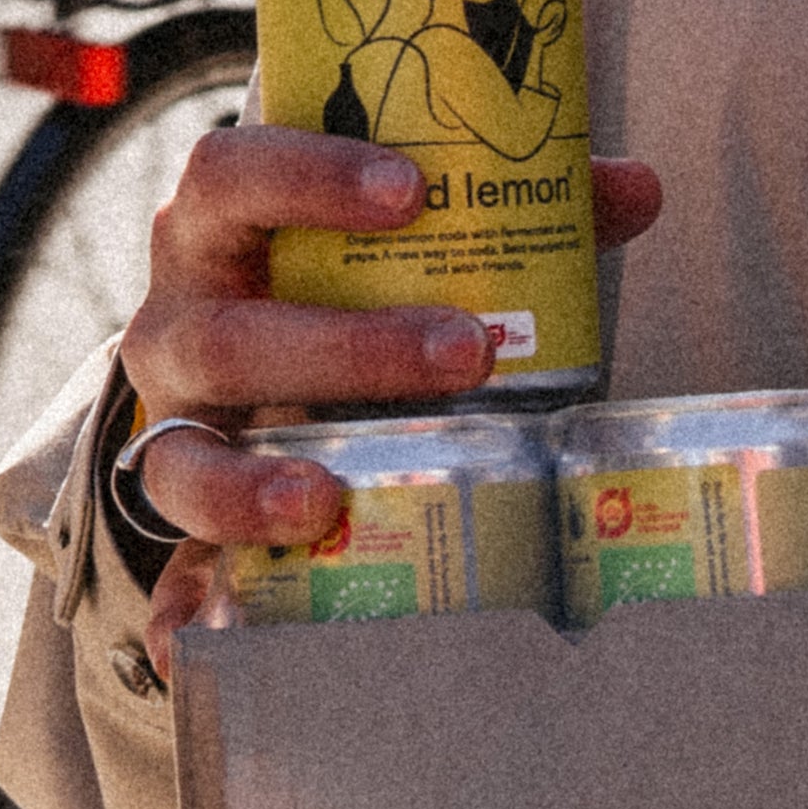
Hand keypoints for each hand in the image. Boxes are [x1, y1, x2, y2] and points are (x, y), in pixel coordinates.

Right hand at [112, 125, 664, 678]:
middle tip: (466, 351)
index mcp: (221, 227)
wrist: (234, 374)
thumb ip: (501, 212)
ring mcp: (173, 417)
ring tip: (330, 497)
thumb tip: (636, 188)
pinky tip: (201, 636)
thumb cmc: (327, 288)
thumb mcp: (392, 243)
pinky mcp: (184, 502)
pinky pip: (172, 555)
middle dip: (345, 345)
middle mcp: (178, 318)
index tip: (412, 190)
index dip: (310, 176)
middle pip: (224, 330)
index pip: (233, 172)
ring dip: (259, 481)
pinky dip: (190, 600)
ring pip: (186, 451)